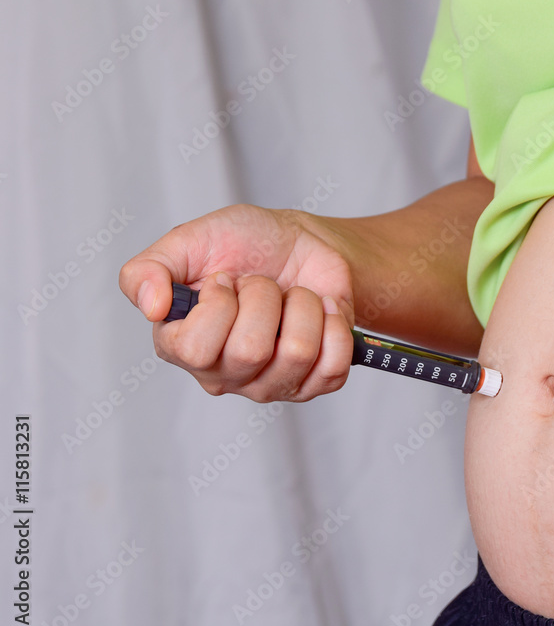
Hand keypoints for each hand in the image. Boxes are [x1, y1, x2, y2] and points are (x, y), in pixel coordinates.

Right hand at [119, 205, 355, 401]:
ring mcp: (270, 384)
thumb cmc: (245, 244)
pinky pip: (333, 367)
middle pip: (251, 350)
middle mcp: (224, 374)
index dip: (219, 303)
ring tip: (291, 296)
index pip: (196, 349)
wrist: (302, 244)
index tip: (224, 279)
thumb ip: (147, 270)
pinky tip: (322, 311)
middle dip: (264, 296)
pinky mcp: (315, 382)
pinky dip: (334, 325)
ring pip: (298, 354)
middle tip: (261, 284)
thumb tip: (150, 307)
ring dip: (303, 306)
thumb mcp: (188, 240)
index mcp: (182, 346)